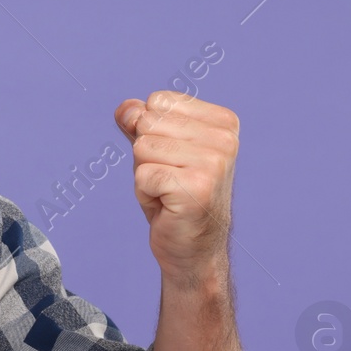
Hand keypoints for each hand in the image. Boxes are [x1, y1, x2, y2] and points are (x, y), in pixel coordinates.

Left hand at [113, 91, 238, 282]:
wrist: (192, 249)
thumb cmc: (174, 195)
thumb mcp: (155, 150)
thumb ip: (139, 122)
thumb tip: (125, 109)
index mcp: (223, 122)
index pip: (157, 101)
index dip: (151, 133)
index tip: (172, 161)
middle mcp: (225, 139)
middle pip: (147, 122)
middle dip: (144, 155)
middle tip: (168, 180)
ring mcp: (214, 162)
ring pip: (142, 147)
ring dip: (144, 175)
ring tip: (168, 192)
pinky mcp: (197, 186)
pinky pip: (142, 175)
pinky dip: (144, 193)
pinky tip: (167, 206)